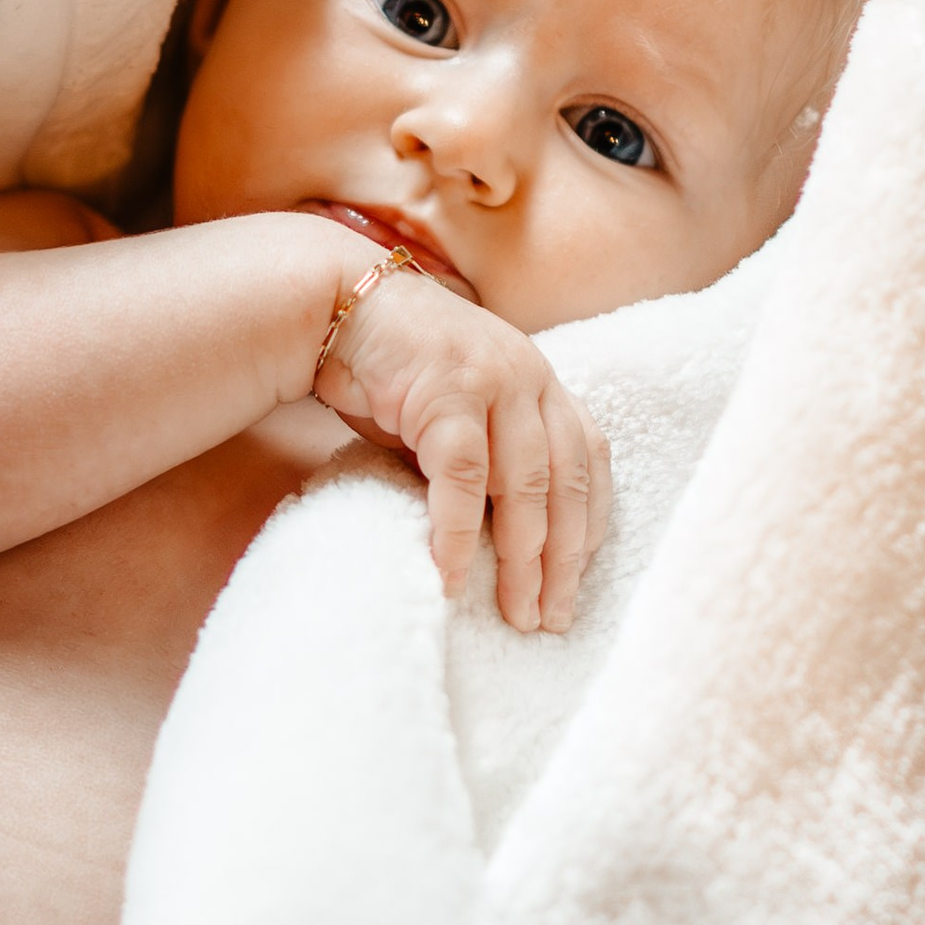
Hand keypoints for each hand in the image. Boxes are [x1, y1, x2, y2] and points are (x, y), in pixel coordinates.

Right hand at [315, 267, 611, 633]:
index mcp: (540, 382)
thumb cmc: (393, 369)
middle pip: (564, 482)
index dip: (589, 522)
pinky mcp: (445, 392)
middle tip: (554, 618)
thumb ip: (490, 456)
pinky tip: (452, 575)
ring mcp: (491, 381)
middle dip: (563, 559)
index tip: (578, 577)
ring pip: (524, 485)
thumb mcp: (459, 409)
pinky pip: (462, 477)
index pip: (588, 459)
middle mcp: (529, 377)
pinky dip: (458, 532)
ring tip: (518, 612)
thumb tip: (505, 537)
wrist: (335, 306)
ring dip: (523, 558)